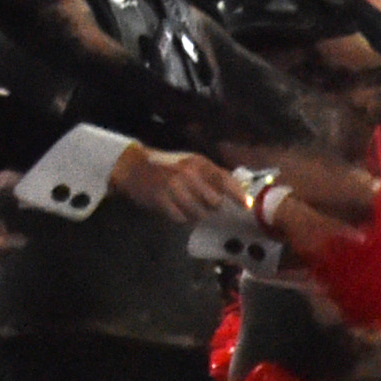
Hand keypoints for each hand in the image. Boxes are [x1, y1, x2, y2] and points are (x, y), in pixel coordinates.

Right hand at [118, 144, 249, 226]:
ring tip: (186, 206)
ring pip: (198, 213)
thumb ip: (211, 175)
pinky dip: (180, 217)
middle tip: (205, 206)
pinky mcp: (161, 200)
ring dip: (195, 214)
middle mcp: (188, 173)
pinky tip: (174, 208)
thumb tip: (238, 190)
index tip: (247, 206)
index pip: (225, 179)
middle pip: (214, 202)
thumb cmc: (166, 166)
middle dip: (212, 208)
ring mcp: (174, 186)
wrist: (133, 166)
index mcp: (198, 163)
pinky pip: (180, 218)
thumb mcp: (190, 163)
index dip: (238, 195)